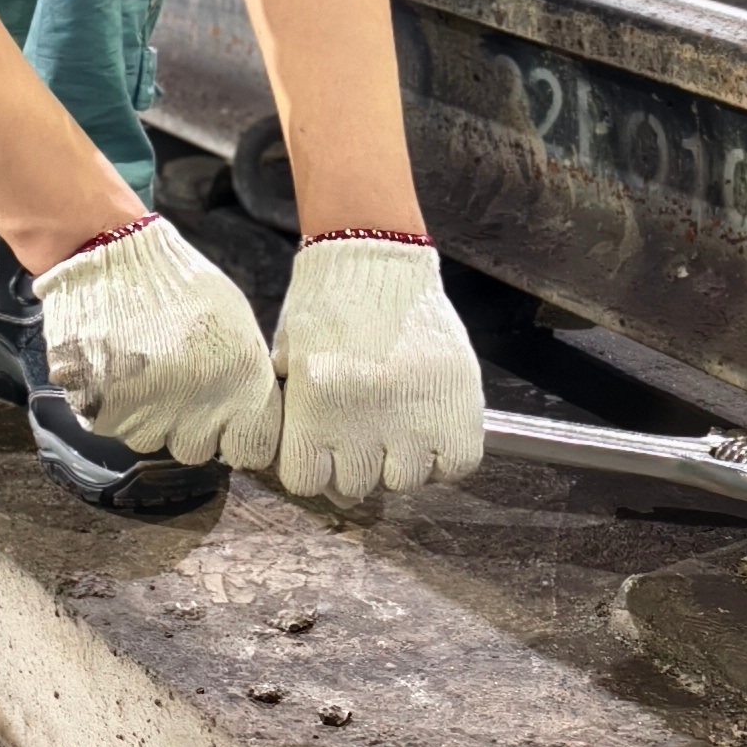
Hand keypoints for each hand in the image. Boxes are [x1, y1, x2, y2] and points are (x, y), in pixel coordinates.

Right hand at [38, 218, 281, 470]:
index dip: (240, 437)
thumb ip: (247, 376)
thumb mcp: (235, 322)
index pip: (254, 451)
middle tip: (175, 384)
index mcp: (241, 386)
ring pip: (151, 440)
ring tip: (140, 368)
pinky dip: (112, 404)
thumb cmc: (179, 282)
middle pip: (198, 451)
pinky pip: (113, 425)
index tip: (229, 422)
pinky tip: (114, 366)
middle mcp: (196, 411)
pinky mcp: (101, 414)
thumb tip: (250, 413)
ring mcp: (145, 417)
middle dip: (189, 426)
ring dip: (148, 415)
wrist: (107, 256)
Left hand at [272, 233, 485, 504]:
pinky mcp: (458, 404)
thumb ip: (293, 416)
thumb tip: (311, 471)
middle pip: (356, 485)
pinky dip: (446, 457)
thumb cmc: (326, 307)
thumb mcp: (289, 358)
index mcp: (315, 406)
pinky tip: (432, 432)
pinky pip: (456, 464)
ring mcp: (414, 415)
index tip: (324, 453)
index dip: (316, 470)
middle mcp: (362, 419)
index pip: (307, 482)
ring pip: (406, 480)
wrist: (378, 261)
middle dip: (357, 465)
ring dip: (402, 462)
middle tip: (364, 434)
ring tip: (400, 429)